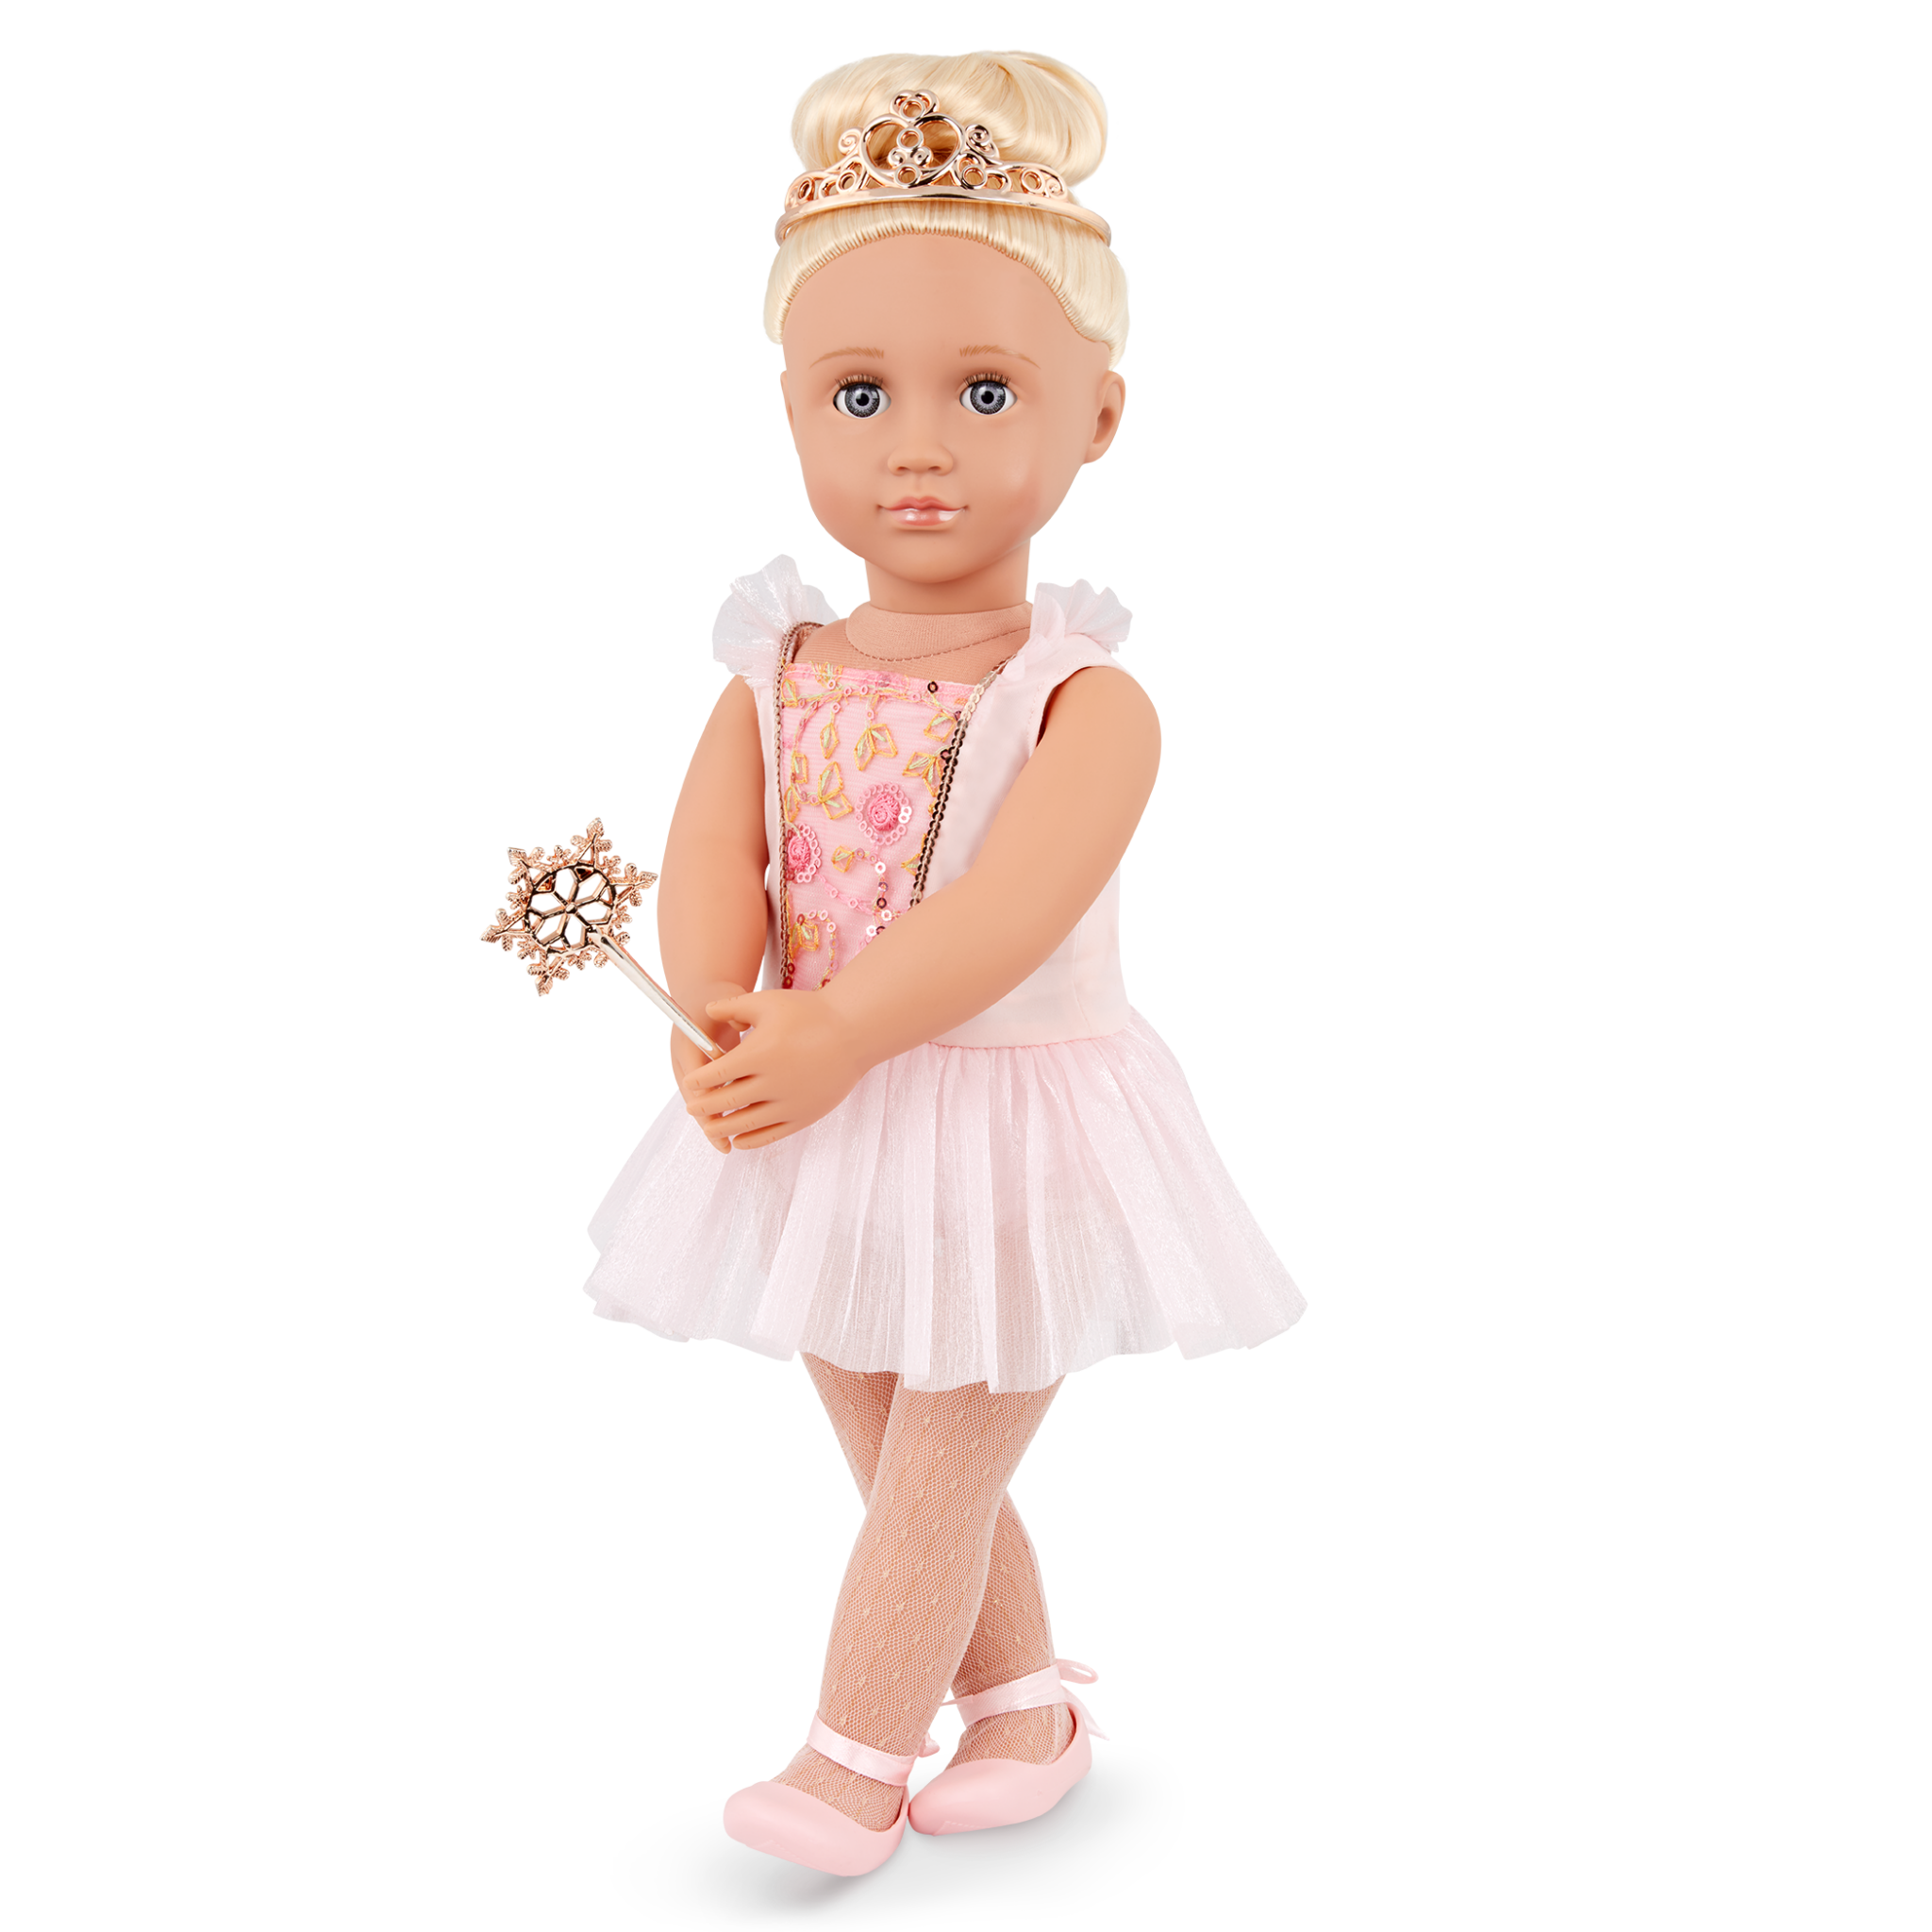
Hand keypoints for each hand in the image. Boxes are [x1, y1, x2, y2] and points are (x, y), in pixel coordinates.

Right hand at [668, 981, 745, 1150]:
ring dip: (713, 1123)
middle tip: (724, 1142)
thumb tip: (741, 1027)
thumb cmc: (715, 995)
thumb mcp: (725, 996)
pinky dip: (718, 1116)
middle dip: (709, 1119)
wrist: (699, 993)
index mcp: (686, 1040)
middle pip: (694, 1097)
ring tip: (726, 1147)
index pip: (695, 1075)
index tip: (725, 1114)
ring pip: (699, 1103)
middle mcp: (683, 1060)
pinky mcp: (698, 1075)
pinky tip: (733, 1133)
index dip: (709, 1097)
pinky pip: (706, 1100)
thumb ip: (732, 1012)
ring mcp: (688, 1070)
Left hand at [676, 989, 866, 1151]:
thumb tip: (706, 1009)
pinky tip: (738, 1140)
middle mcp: (773, 1081)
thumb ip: (733, 1007)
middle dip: (706, 1107)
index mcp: (761, 1053)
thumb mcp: (769, 1002)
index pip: (717, 1074)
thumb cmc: (810, 1012)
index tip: (690, 1084)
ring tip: (709, 1129)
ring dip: (723, 1128)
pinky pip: (771, 1134)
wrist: (855, 1031)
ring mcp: (790, 1102)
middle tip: (692, 1108)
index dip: (699, 1081)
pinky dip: (751, 1140)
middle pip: (728, 1101)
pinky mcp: (804, 1115)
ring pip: (747, 1124)